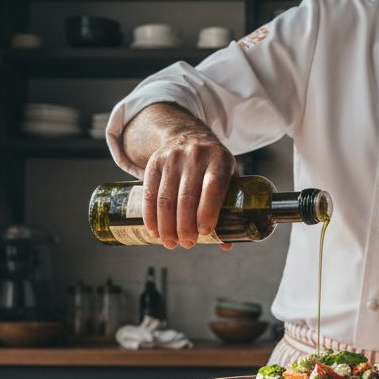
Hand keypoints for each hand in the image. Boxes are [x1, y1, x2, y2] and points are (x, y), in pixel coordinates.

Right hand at [141, 131, 236, 249]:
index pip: (213, 187)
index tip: (205, 232)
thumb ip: (229, 206)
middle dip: (185, 226)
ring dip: (167, 226)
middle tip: (188, 244)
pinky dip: (151, 216)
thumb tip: (226, 243)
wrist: (188, 135)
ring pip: (166, 198)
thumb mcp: (228, 176)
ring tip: (171, 243)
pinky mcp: (155, 163)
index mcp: (219, 160)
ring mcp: (172, 158)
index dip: (207, 212)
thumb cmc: (213, 165)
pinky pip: (149, 193)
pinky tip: (155, 231)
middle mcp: (195, 156)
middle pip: (187, 197)